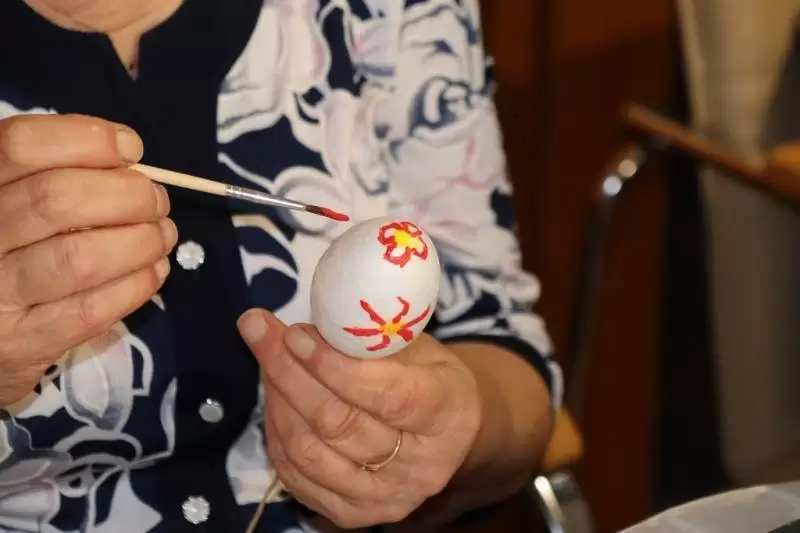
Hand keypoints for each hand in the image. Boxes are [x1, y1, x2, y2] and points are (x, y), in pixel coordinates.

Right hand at [0, 114, 176, 406]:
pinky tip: (154, 270)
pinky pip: (90, 310)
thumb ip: (58, 170)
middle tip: (156, 200)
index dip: (88, 140)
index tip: (131, 149)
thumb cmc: (11, 246)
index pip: (20, 146)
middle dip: (128, 194)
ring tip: (162, 234)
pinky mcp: (22, 344)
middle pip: (55, 200)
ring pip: (79, 257)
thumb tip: (128, 157)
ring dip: (141, 241)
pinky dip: (136, 284)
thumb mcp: (16, 197)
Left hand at [238, 309, 482, 529]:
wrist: (441, 432)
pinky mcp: (352, 514)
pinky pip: (296, 474)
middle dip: (291, 374)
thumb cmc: (428, 376)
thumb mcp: (417, 345)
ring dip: (277, 399)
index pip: (388, 397)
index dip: (334, 366)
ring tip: (266, 356)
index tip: (296, 333)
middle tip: (262, 332)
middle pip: (340, 424)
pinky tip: (274, 396)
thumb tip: (306, 328)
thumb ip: (370, 340)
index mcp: (447, 415)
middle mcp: (420, 468)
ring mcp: (384, 498)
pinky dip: (276, 430)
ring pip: (310, 451)